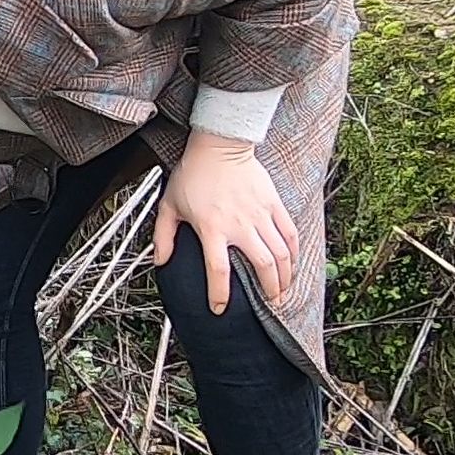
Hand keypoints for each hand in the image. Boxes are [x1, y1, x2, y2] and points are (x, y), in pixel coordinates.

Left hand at [153, 130, 298, 313]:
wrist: (219, 146)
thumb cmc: (193, 174)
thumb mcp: (169, 205)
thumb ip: (163, 236)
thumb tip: (160, 262)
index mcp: (212, 228)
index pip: (218, 269)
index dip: (219, 293)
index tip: (219, 309)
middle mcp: (239, 224)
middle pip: (263, 266)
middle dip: (269, 291)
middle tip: (270, 305)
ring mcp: (259, 215)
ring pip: (281, 253)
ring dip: (285, 277)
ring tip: (284, 292)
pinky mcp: (273, 205)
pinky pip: (290, 233)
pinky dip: (294, 253)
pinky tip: (292, 264)